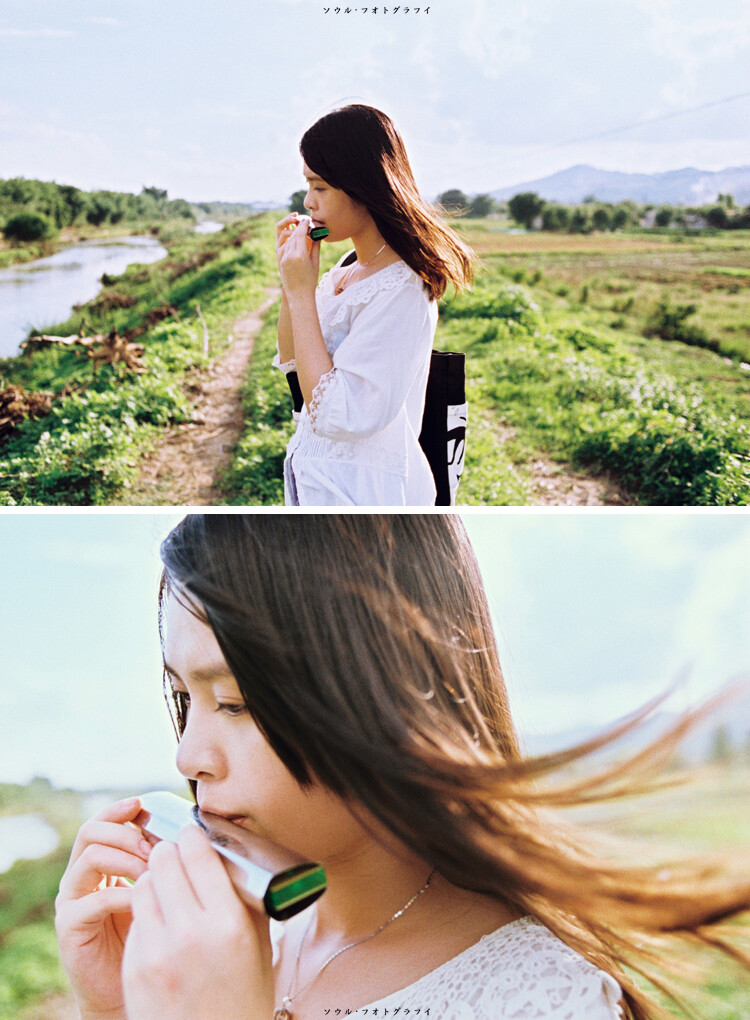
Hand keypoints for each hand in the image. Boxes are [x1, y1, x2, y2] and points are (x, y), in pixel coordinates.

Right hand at [55, 797, 149, 1018]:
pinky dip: (120, 895)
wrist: (134, 985)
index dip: (120, 810)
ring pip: (90, 857)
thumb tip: (195, 832)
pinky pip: (92, 900)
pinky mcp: (69, 926)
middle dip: (126, 833)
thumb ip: (167, 862)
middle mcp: (82, 875)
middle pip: (91, 831)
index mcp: (102, 861)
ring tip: (152, 873)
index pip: (104, 822)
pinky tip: (142, 902)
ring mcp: (72, 899)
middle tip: (154, 848)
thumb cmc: (155, 933)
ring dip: (125, 858)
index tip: (142, 804)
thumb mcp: (163, 889)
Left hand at [122, 825, 273, 1019]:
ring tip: (167, 887)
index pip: (197, 854)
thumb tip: (237, 855)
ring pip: (143, 885)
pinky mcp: (134, 968)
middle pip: (164, 861)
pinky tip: (160, 922)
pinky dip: (147, 912)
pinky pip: (136, 919)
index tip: (193, 833)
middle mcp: (189, 934)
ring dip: (154, 880)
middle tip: (177, 855)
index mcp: (228, 924)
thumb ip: (247, 899)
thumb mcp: (260, 946)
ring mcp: (156, 952)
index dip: (193, 836)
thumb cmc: (242, 998)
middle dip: (170, 853)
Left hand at [276, 213, 320, 297]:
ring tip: (300, 230)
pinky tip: (293, 238)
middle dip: (298, 226)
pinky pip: (282, 245)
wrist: (298, 295)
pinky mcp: (279, 260)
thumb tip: (317, 233)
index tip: (308, 220)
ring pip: (286, 238)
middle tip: (304, 222)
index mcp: (300, 255)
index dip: (304, 225)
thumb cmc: (310, 280)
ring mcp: (282, 258)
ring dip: (293, 232)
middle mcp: (289, 255)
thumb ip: (315, 246)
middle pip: (293, 234)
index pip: (300, 233)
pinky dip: (288, 240)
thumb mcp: (315, 262)